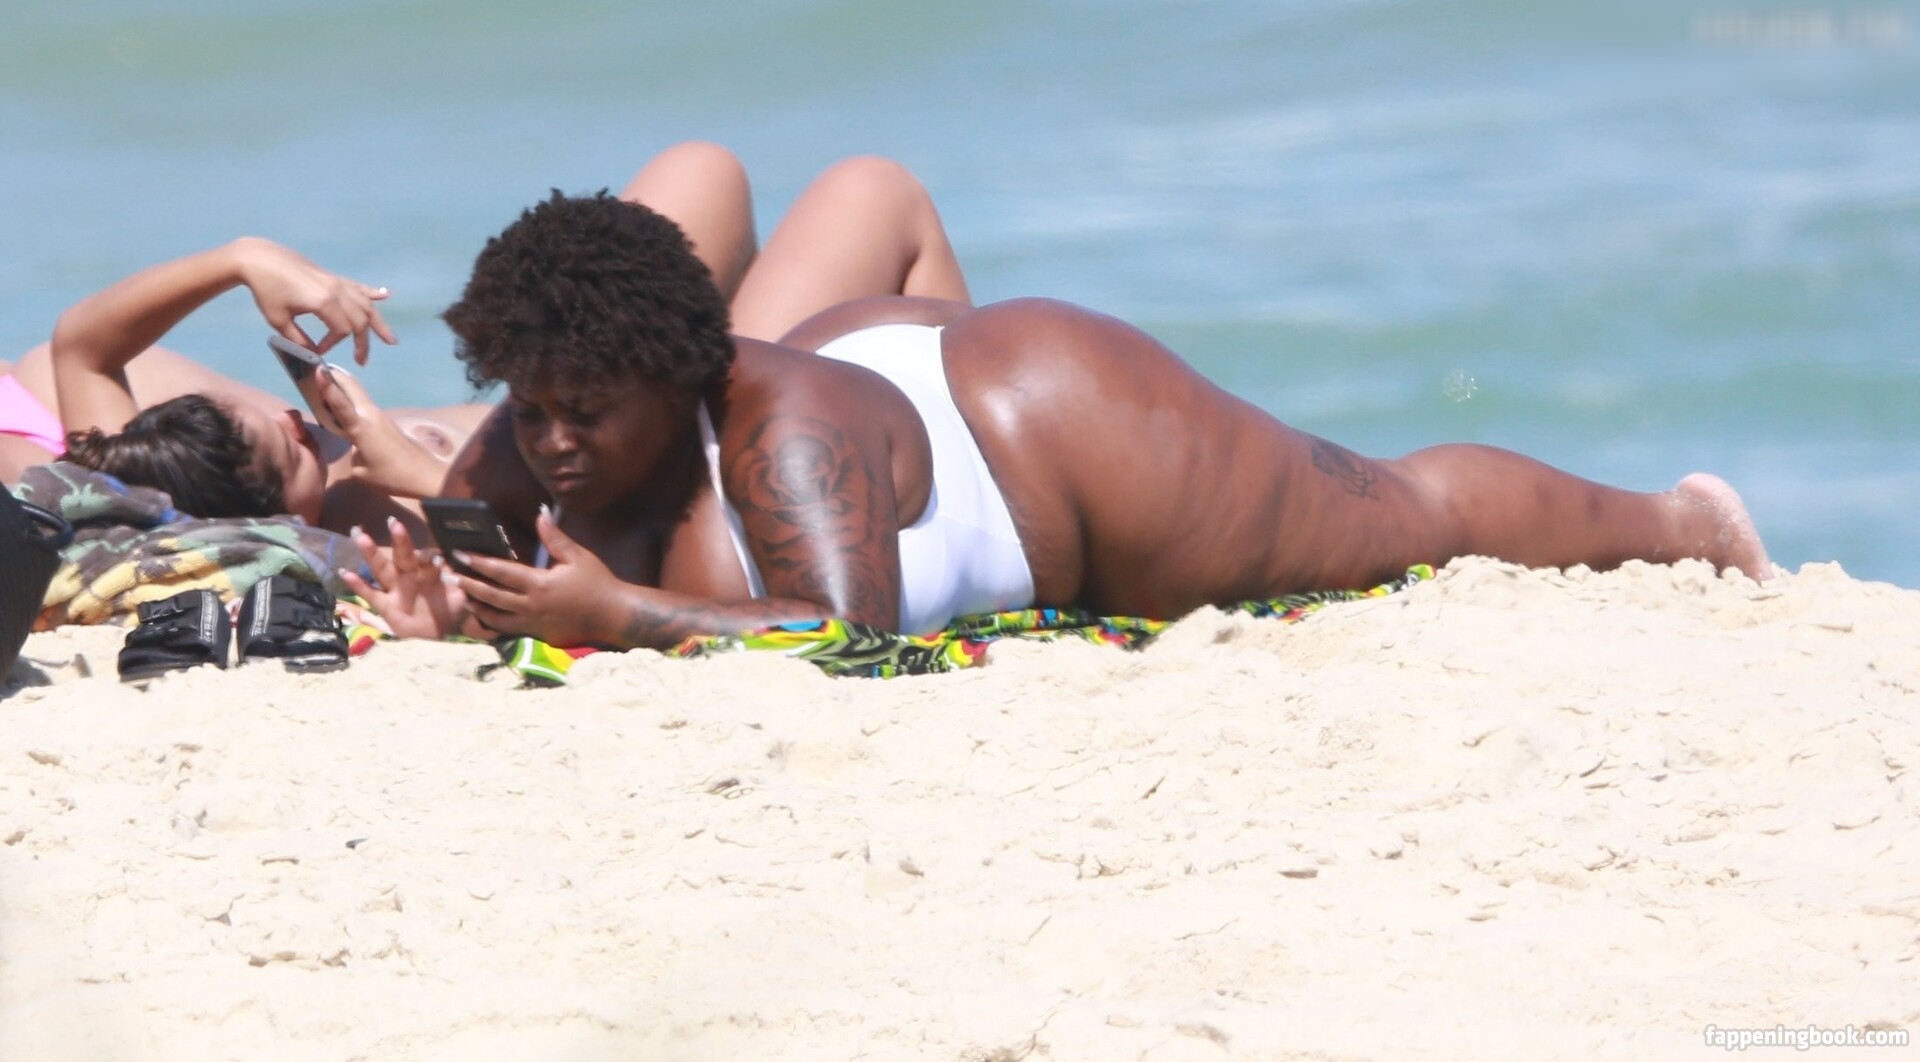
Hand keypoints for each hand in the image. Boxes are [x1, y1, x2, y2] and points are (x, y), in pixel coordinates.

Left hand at [233, 237, 396, 363]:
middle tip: (362, 361)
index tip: (318, 351)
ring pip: (366, 304)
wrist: (258, 258)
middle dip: (362, 342)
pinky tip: (386, 295)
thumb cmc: (265, 290)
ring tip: (391, 340)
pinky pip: (357, 287)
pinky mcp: (332, 276)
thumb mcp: (278, 320)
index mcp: (323, 301)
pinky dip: (372, 293)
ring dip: (379, 323)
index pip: (342, 330)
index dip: (333, 344)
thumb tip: (313, 354)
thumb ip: (298, 339)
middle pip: (360, 320)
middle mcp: (336, 290)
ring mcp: (336, 281)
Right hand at [318, 368, 446, 497]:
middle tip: (315, 367)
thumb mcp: (362, 472)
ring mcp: (381, 417)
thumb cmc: (392, 477)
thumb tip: (356, 447)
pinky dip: (351, 399)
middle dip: (335, 375)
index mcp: (362, 427)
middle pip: (352, 387)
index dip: (327, 385)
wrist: (426, 476)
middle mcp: (371, 415)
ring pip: (358, 394)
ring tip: (325, 381)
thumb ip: (353, 455)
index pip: (340, 402)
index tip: (317, 368)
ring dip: (343, 386)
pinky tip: (342, 404)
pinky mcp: (386, 422)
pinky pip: (364, 405)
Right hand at [339, 518, 467, 639]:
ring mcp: (395, 590)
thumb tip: (458, 569)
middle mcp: (410, 577)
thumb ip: (458, 583)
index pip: (427, 559)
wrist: (437, 636)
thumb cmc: (448, 610)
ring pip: (382, 569)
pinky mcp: (385, 606)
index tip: (436, 557)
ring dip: (372, 554)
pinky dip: (358, 584)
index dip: (430, 558)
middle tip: (394, 522)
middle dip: (400, 540)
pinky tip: (346, 573)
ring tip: (360, 537)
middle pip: (403, 556)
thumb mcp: (459, 597)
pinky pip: (370, 594)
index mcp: (428, 572)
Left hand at [450, 508, 617, 646]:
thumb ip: (555, 537)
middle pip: (490, 595)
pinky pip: (506, 629)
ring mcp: (532, 623)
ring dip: (476, 604)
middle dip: (467, 583)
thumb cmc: (598, 583)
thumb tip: (541, 512)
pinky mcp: (536, 634)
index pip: (501, 571)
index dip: (478, 561)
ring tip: (461, 593)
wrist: (613, 616)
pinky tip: (483, 613)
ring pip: (494, 615)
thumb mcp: (578, 556)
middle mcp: (531, 605)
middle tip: (447, 574)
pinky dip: (491, 621)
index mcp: (540, 584)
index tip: (460, 553)